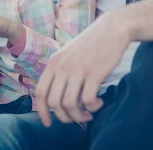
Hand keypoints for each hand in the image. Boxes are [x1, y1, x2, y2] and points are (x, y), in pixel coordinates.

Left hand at [35, 10, 134, 126]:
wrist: (112, 28)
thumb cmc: (91, 44)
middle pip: (54, 103)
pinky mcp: (94, 73)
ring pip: (70, 105)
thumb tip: (56, 97)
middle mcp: (62, 66)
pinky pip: (87, 101)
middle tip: (77, 118)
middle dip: (64, 118)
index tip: (48, 124)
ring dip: (80, 116)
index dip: (42, 111)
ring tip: (89, 113)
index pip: (40, 92)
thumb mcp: (68, 54)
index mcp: (54, 62)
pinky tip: (99, 102)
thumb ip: (60, 71)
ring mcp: (78, 69)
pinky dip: (93, 107)